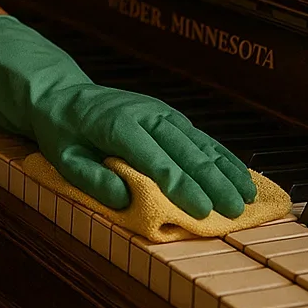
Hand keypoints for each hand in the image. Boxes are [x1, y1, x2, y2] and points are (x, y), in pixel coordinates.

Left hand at [0, 14, 256, 220]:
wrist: (61, 94)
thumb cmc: (61, 132)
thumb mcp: (63, 158)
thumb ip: (92, 178)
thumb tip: (126, 197)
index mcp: (118, 125)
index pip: (156, 161)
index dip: (182, 188)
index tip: (202, 213)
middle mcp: (145, 114)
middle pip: (186, 151)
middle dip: (213, 184)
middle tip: (234, 212)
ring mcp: (160, 112)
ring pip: (199, 142)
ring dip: (225, 170)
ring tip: (247, 197)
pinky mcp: (167, 114)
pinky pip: (199, 136)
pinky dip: (221, 155)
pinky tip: (239, 174)